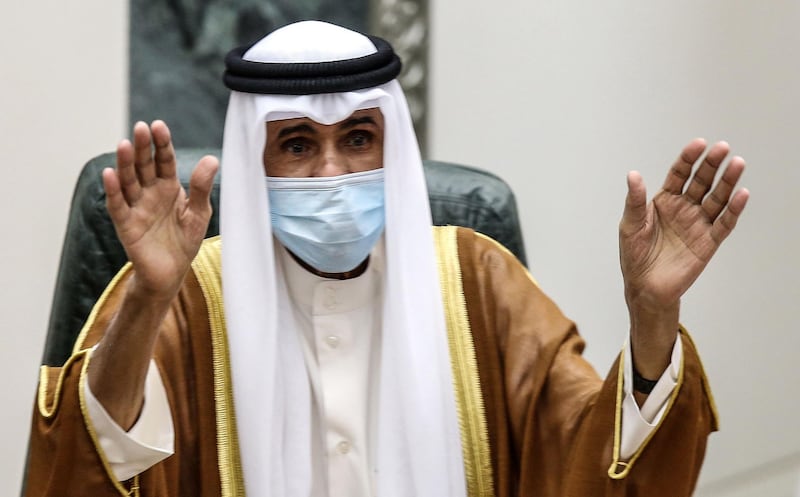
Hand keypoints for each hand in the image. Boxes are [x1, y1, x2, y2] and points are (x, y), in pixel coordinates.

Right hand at [103, 120, 218, 300]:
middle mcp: (149, 193)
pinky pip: (118, 206)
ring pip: (128, 181)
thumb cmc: (184, 240)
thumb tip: (212, 159)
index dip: (161, 144)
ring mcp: (136, 207)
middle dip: (142, 148)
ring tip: (123, 144)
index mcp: (168, 187)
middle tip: (140, 128)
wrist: (171, 272)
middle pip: (143, 166)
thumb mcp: (198, 213)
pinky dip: (112, 191)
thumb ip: (201, 187)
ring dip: (124, 164)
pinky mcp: (126, 225)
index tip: (159, 126)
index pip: (164, 161)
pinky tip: (109, 174)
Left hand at [619, 139, 748, 378]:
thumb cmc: (635, 255)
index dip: (689, 159)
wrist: (644, 287)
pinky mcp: (708, 242)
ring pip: (717, 198)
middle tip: (723, 148)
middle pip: (702, 181)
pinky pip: (724, 223)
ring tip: (737, 164)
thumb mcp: (630, 225)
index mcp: (664, 200)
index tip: (699, 144)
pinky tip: (741, 195)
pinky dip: (733, 210)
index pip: (680, 174)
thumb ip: (635, 201)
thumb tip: (633, 174)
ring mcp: (698, 224)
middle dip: (712, 165)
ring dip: (728, 182)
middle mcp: (684, 208)